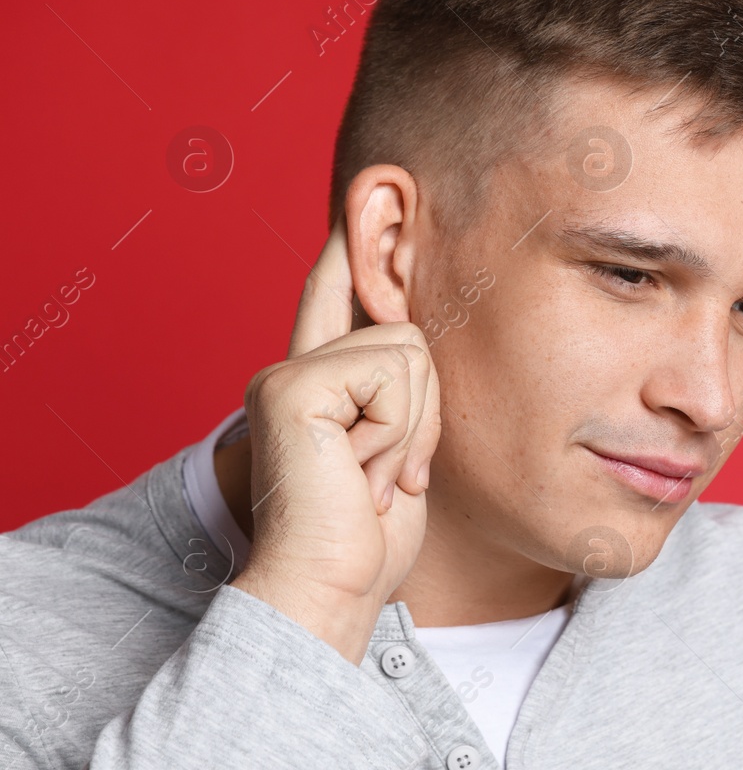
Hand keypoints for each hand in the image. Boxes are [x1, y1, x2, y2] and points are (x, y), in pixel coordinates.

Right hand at [231, 213, 442, 662]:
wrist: (330, 586)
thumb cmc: (368, 536)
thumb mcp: (397, 451)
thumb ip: (397, 396)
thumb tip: (416, 338)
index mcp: (316, 382)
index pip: (335, 294)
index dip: (352, 243)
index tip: (373, 183)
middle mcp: (294, 368)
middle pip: (408, 331)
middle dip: (424, 409)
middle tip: (392, 473)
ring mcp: (289, 374)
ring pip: (410, 349)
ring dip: (414, 426)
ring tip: (375, 474)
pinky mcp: (295, 386)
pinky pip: (393, 373)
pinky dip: (398, 430)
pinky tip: (363, 471)